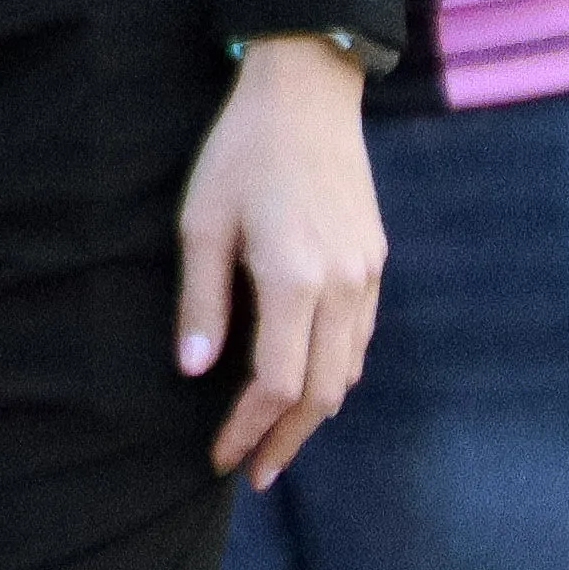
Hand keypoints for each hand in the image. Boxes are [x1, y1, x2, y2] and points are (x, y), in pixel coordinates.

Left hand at [176, 34, 383, 486]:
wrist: (307, 95)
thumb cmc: (240, 152)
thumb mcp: (201, 222)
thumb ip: (201, 301)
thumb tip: (193, 370)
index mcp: (295, 280)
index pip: (275, 383)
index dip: (247, 429)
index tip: (222, 457)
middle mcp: (342, 287)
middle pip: (321, 393)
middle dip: (286, 441)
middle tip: (255, 474)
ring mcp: (367, 276)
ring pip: (348, 372)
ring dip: (313, 413)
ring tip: (276, 439)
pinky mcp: (375, 262)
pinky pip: (360, 339)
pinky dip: (335, 374)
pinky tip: (308, 384)